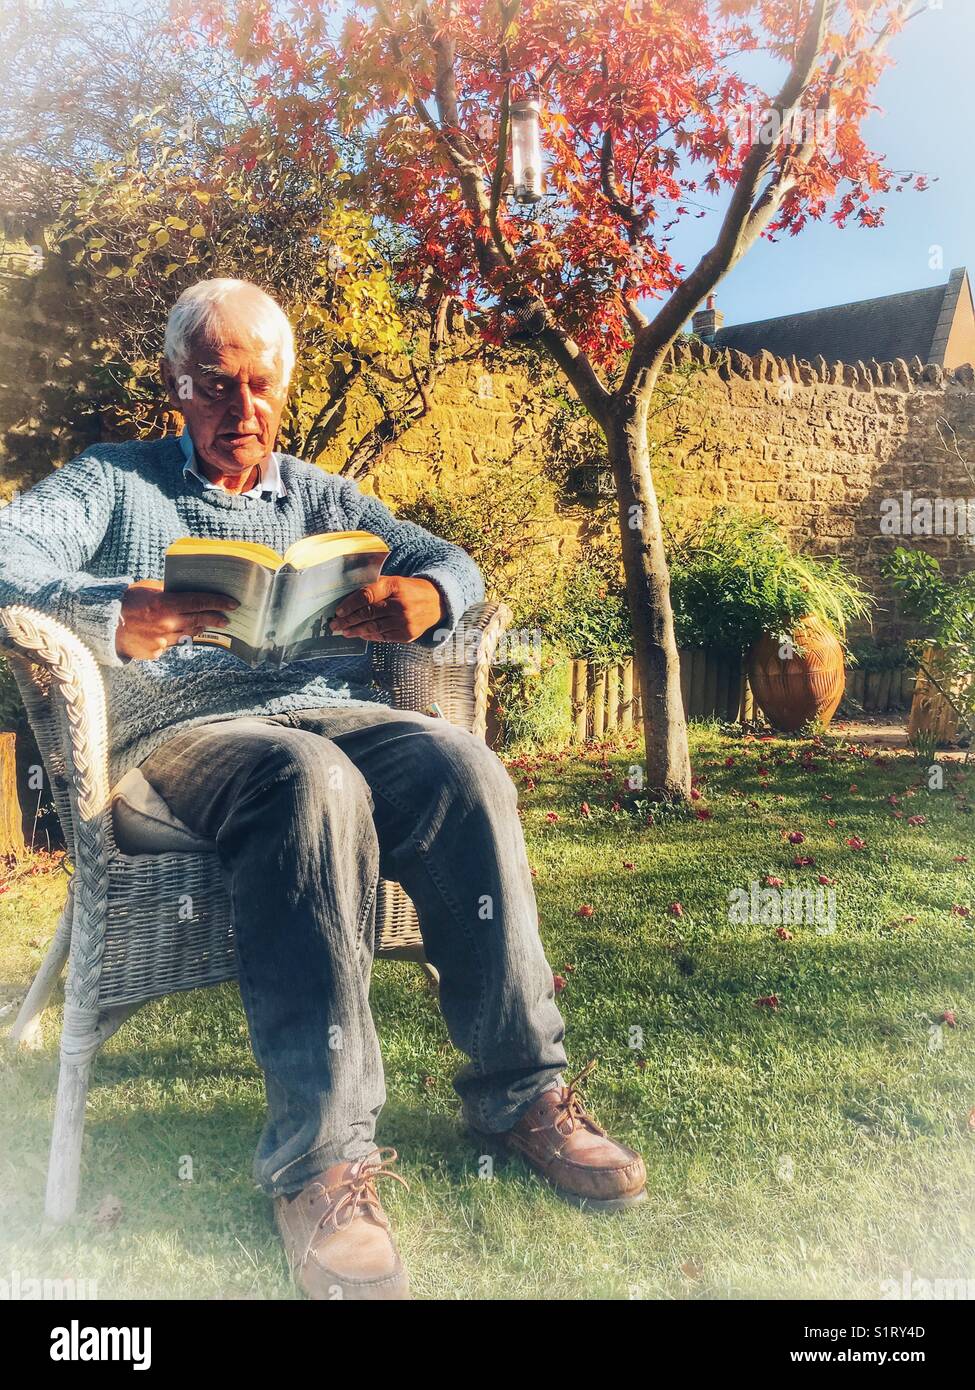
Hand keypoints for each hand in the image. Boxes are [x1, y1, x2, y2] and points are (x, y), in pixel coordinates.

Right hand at [116, 579, 238, 660]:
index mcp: (165, 604)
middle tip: (226, 619)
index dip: (218, 603)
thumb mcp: (148, 589)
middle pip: (199, 620)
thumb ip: (170, 592)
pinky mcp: (156, 653)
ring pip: (187, 634)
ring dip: (197, 628)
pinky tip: (170, 632)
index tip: (232, 604)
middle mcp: (166, 624)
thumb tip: (190, 592)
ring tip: (202, 622)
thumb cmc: (126, 601)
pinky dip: (173, 638)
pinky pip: (171, 645)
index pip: (200, 602)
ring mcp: (162, 641)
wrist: (104, 624)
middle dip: (215, 618)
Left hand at [330, 576, 444, 643]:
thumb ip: (375, 588)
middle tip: (335, 625)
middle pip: (368, 614)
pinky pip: (383, 637)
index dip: (350, 604)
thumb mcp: (394, 582)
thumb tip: (349, 600)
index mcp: (394, 586)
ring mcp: (404, 621)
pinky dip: (370, 636)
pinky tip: (361, 635)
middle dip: (348, 620)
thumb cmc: (409, 590)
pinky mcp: (407, 634)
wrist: (437, 602)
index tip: (339, 611)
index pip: (366, 596)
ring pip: (374, 628)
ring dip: (356, 631)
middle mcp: (400, 604)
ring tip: (345, 632)